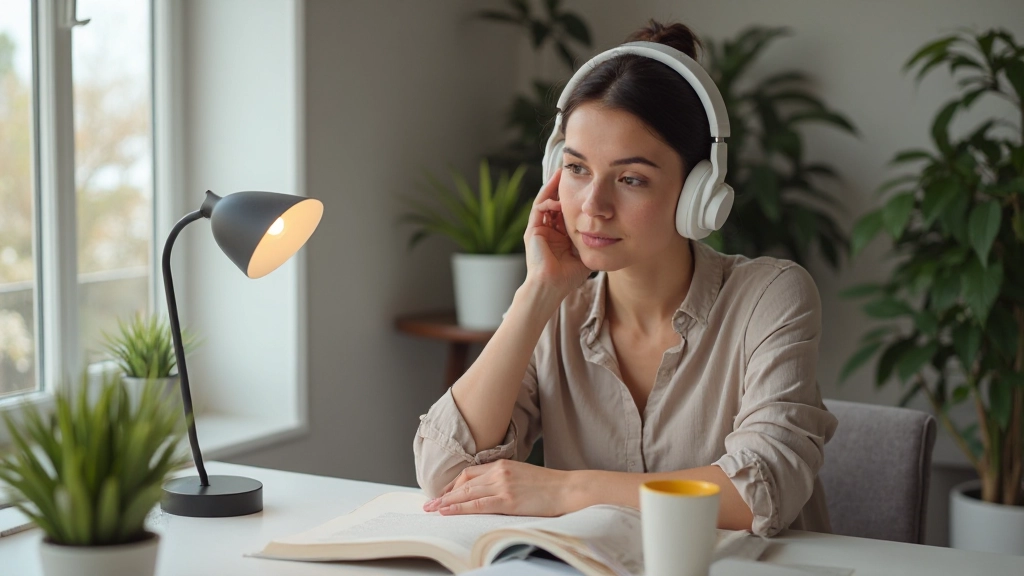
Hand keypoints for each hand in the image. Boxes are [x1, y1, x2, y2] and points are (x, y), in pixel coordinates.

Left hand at [422, 459, 574, 516]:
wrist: (568, 489)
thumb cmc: (550, 486)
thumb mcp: (523, 476)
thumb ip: (505, 479)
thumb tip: (489, 492)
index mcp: (503, 464)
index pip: (469, 472)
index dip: (453, 485)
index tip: (444, 494)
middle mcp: (499, 472)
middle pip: (463, 482)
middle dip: (444, 494)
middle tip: (429, 504)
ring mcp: (502, 485)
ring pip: (466, 493)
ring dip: (446, 502)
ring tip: (432, 510)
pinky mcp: (507, 499)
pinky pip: (476, 504)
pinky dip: (459, 507)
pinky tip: (447, 511)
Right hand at [524, 170, 591, 300]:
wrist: (552, 286)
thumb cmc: (568, 277)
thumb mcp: (584, 255)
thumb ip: (592, 243)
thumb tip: (609, 235)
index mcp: (559, 236)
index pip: (565, 211)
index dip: (573, 199)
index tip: (583, 186)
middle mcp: (548, 230)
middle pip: (554, 203)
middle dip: (561, 188)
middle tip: (569, 172)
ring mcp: (539, 230)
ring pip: (545, 202)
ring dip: (552, 188)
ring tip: (560, 175)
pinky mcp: (532, 230)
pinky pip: (539, 209)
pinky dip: (547, 200)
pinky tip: (557, 196)